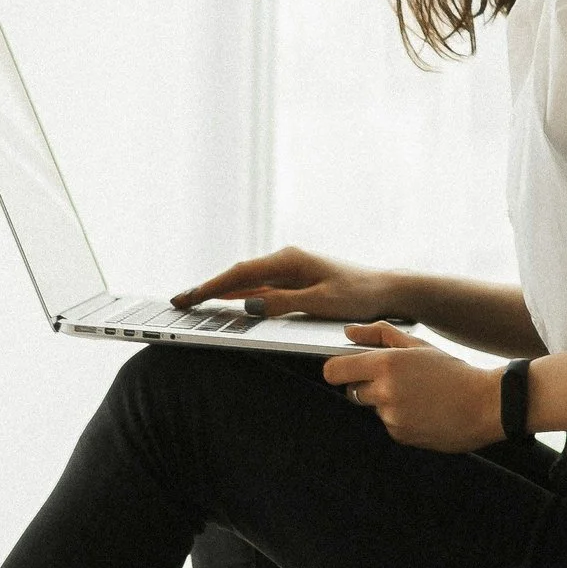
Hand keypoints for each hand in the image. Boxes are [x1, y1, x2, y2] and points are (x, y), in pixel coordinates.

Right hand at [171, 246, 403, 321]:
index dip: (210, 286)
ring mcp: (290, 271)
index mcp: (288, 261)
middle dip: (207, 288)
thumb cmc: (359, 295)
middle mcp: (286, 262)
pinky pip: (260, 289)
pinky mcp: (296, 282)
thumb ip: (284, 304)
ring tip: (194, 303)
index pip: (240, 274)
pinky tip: (228, 305)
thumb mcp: (322, 303)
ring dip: (221, 292)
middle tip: (179, 302)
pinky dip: (240, 296)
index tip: (188, 297)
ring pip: (247, 282)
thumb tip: (249, 306)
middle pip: (238, 276)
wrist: (387, 290)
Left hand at [321, 322, 503, 452]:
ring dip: (386, 403)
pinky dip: (400, 419)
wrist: (485, 405)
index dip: (336, 370)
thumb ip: (379, 335)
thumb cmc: (453, 372)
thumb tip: (349, 332)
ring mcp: (391, 416)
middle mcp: (384, 391)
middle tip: (397, 381)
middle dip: (366, 385)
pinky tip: (423, 411)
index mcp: (386, 364)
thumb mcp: (418, 346)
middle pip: (352, 391)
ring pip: (373, 408)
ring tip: (418, 396)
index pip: (334, 371)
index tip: (344, 370)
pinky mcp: (400, 435)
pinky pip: (389, 425)